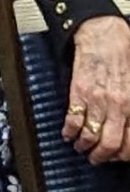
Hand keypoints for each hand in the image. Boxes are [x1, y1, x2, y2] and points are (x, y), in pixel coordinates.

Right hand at [64, 14, 129, 161]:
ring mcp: (97, 101)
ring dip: (84, 147)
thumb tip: (128, 122)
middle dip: (103, 156)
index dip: (124, 154)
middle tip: (97, 158)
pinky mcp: (79, 94)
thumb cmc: (122, 52)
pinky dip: (69, 132)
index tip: (119, 156)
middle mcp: (118, 105)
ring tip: (81, 148)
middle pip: (111, 144)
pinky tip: (68, 134)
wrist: (102, 33)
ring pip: (91, 137)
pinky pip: (73, 121)